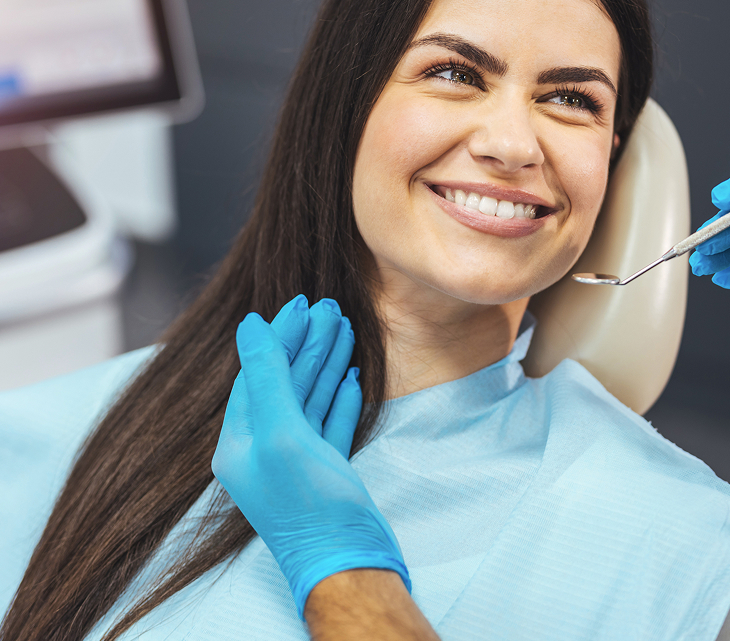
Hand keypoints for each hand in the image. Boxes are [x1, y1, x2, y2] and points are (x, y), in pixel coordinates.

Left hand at [212, 295, 409, 617]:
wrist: (348, 562)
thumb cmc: (311, 506)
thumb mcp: (282, 434)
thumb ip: (266, 377)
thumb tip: (249, 326)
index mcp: (240, 443)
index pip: (256, 375)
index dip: (279, 337)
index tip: (302, 305)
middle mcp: (263, 450)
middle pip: (285, 382)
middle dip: (306, 343)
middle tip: (329, 307)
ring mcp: (296, 462)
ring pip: (309, 398)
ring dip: (325, 362)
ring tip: (344, 327)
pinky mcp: (325, 472)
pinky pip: (329, 423)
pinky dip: (339, 396)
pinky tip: (350, 376)